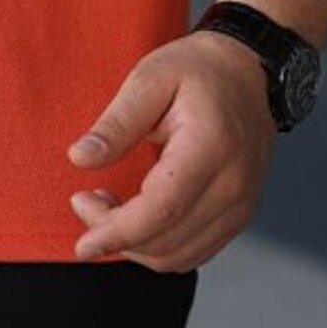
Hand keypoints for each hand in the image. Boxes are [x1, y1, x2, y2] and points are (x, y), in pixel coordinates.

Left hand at [65, 30, 276, 268]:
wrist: (246, 73)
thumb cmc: (196, 71)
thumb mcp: (149, 79)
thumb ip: (115, 123)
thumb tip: (79, 158)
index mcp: (211, 146)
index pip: (162, 209)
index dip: (118, 233)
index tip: (82, 244)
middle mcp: (233, 184)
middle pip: (166, 240)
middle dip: (115, 235)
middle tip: (84, 199)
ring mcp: (241, 205)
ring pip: (177, 257)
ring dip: (133, 244)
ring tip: (107, 205)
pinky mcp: (238, 217)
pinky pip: (192, 253)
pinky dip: (156, 246)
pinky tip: (135, 216)